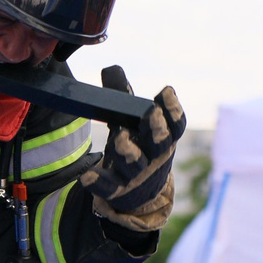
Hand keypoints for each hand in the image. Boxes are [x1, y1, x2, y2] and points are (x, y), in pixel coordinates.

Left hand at [83, 85, 186, 233]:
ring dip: (129, 151)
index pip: (176, 125)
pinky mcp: (118, 191)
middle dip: (156, 128)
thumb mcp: (134, 123)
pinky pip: (109, 188)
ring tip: (120, 137)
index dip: (173, 109)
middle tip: (151, 114)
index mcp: (164, 138)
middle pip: (160, 143)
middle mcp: (155, 157)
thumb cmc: (139, 148)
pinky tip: (87, 176)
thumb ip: (124, 98)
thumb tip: (112, 69)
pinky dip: (99, 182)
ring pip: (135, 165)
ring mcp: (137, 175)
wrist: (141, 194)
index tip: (166, 91)